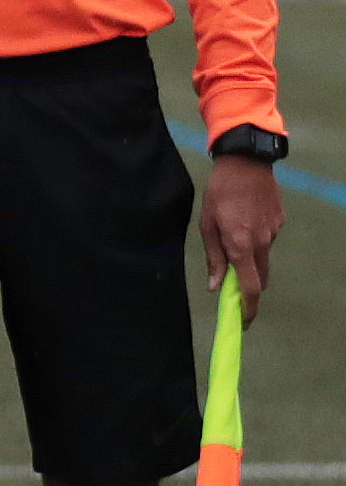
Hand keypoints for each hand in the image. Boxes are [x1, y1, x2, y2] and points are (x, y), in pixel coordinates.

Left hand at [199, 155, 283, 324]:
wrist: (246, 163)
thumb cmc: (219, 194)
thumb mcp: (206, 226)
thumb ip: (214, 258)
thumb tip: (216, 287)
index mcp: (241, 246)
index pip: (251, 288)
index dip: (248, 308)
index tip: (243, 322)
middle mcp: (262, 243)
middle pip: (260, 277)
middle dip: (248, 287)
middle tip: (233, 286)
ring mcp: (274, 232)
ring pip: (263, 257)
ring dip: (250, 258)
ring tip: (233, 235)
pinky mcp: (280, 221)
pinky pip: (267, 239)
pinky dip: (256, 238)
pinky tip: (245, 218)